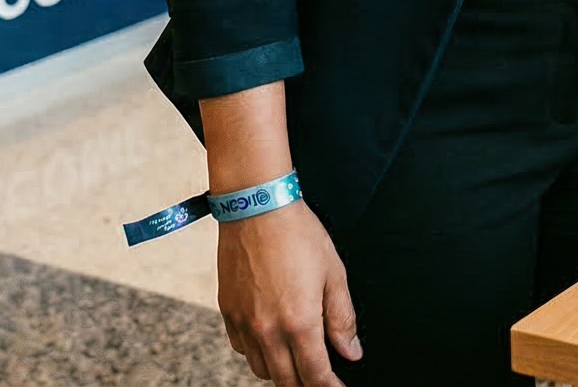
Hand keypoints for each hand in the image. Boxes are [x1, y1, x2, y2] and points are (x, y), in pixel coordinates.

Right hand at [216, 202, 359, 386]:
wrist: (256, 209)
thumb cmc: (299, 235)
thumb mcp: (334, 274)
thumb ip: (342, 318)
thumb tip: (350, 352)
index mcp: (299, 322)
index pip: (314, 375)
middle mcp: (267, 330)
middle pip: (286, 380)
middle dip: (306, 385)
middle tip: (321, 378)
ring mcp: (244, 323)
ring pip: (261, 369)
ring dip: (281, 371)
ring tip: (297, 359)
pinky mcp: (227, 312)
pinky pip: (242, 349)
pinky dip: (258, 353)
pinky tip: (271, 340)